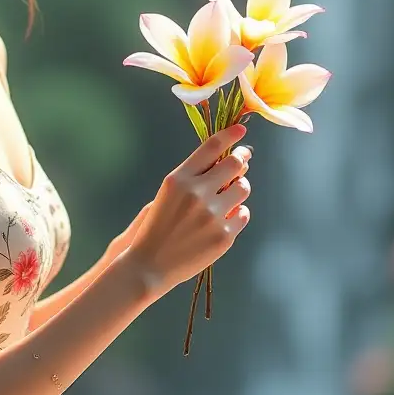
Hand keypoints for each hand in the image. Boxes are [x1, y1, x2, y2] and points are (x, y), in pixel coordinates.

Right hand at [123, 124, 252, 300]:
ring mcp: (212, 216)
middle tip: (243, 158)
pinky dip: (238, 213)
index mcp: (179, 179)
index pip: (211, 147)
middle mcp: (196, 194)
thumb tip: (232, 160)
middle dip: (241, 158)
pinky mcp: (223, 236)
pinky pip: (243, 214)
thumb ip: (195, 176)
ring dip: (239, 187)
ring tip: (230, 193)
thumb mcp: (168, 193)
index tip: (240, 129)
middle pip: (234, 164)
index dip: (230, 135)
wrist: (150, 265)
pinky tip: (226, 217)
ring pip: (243, 188)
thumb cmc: (158, 226)